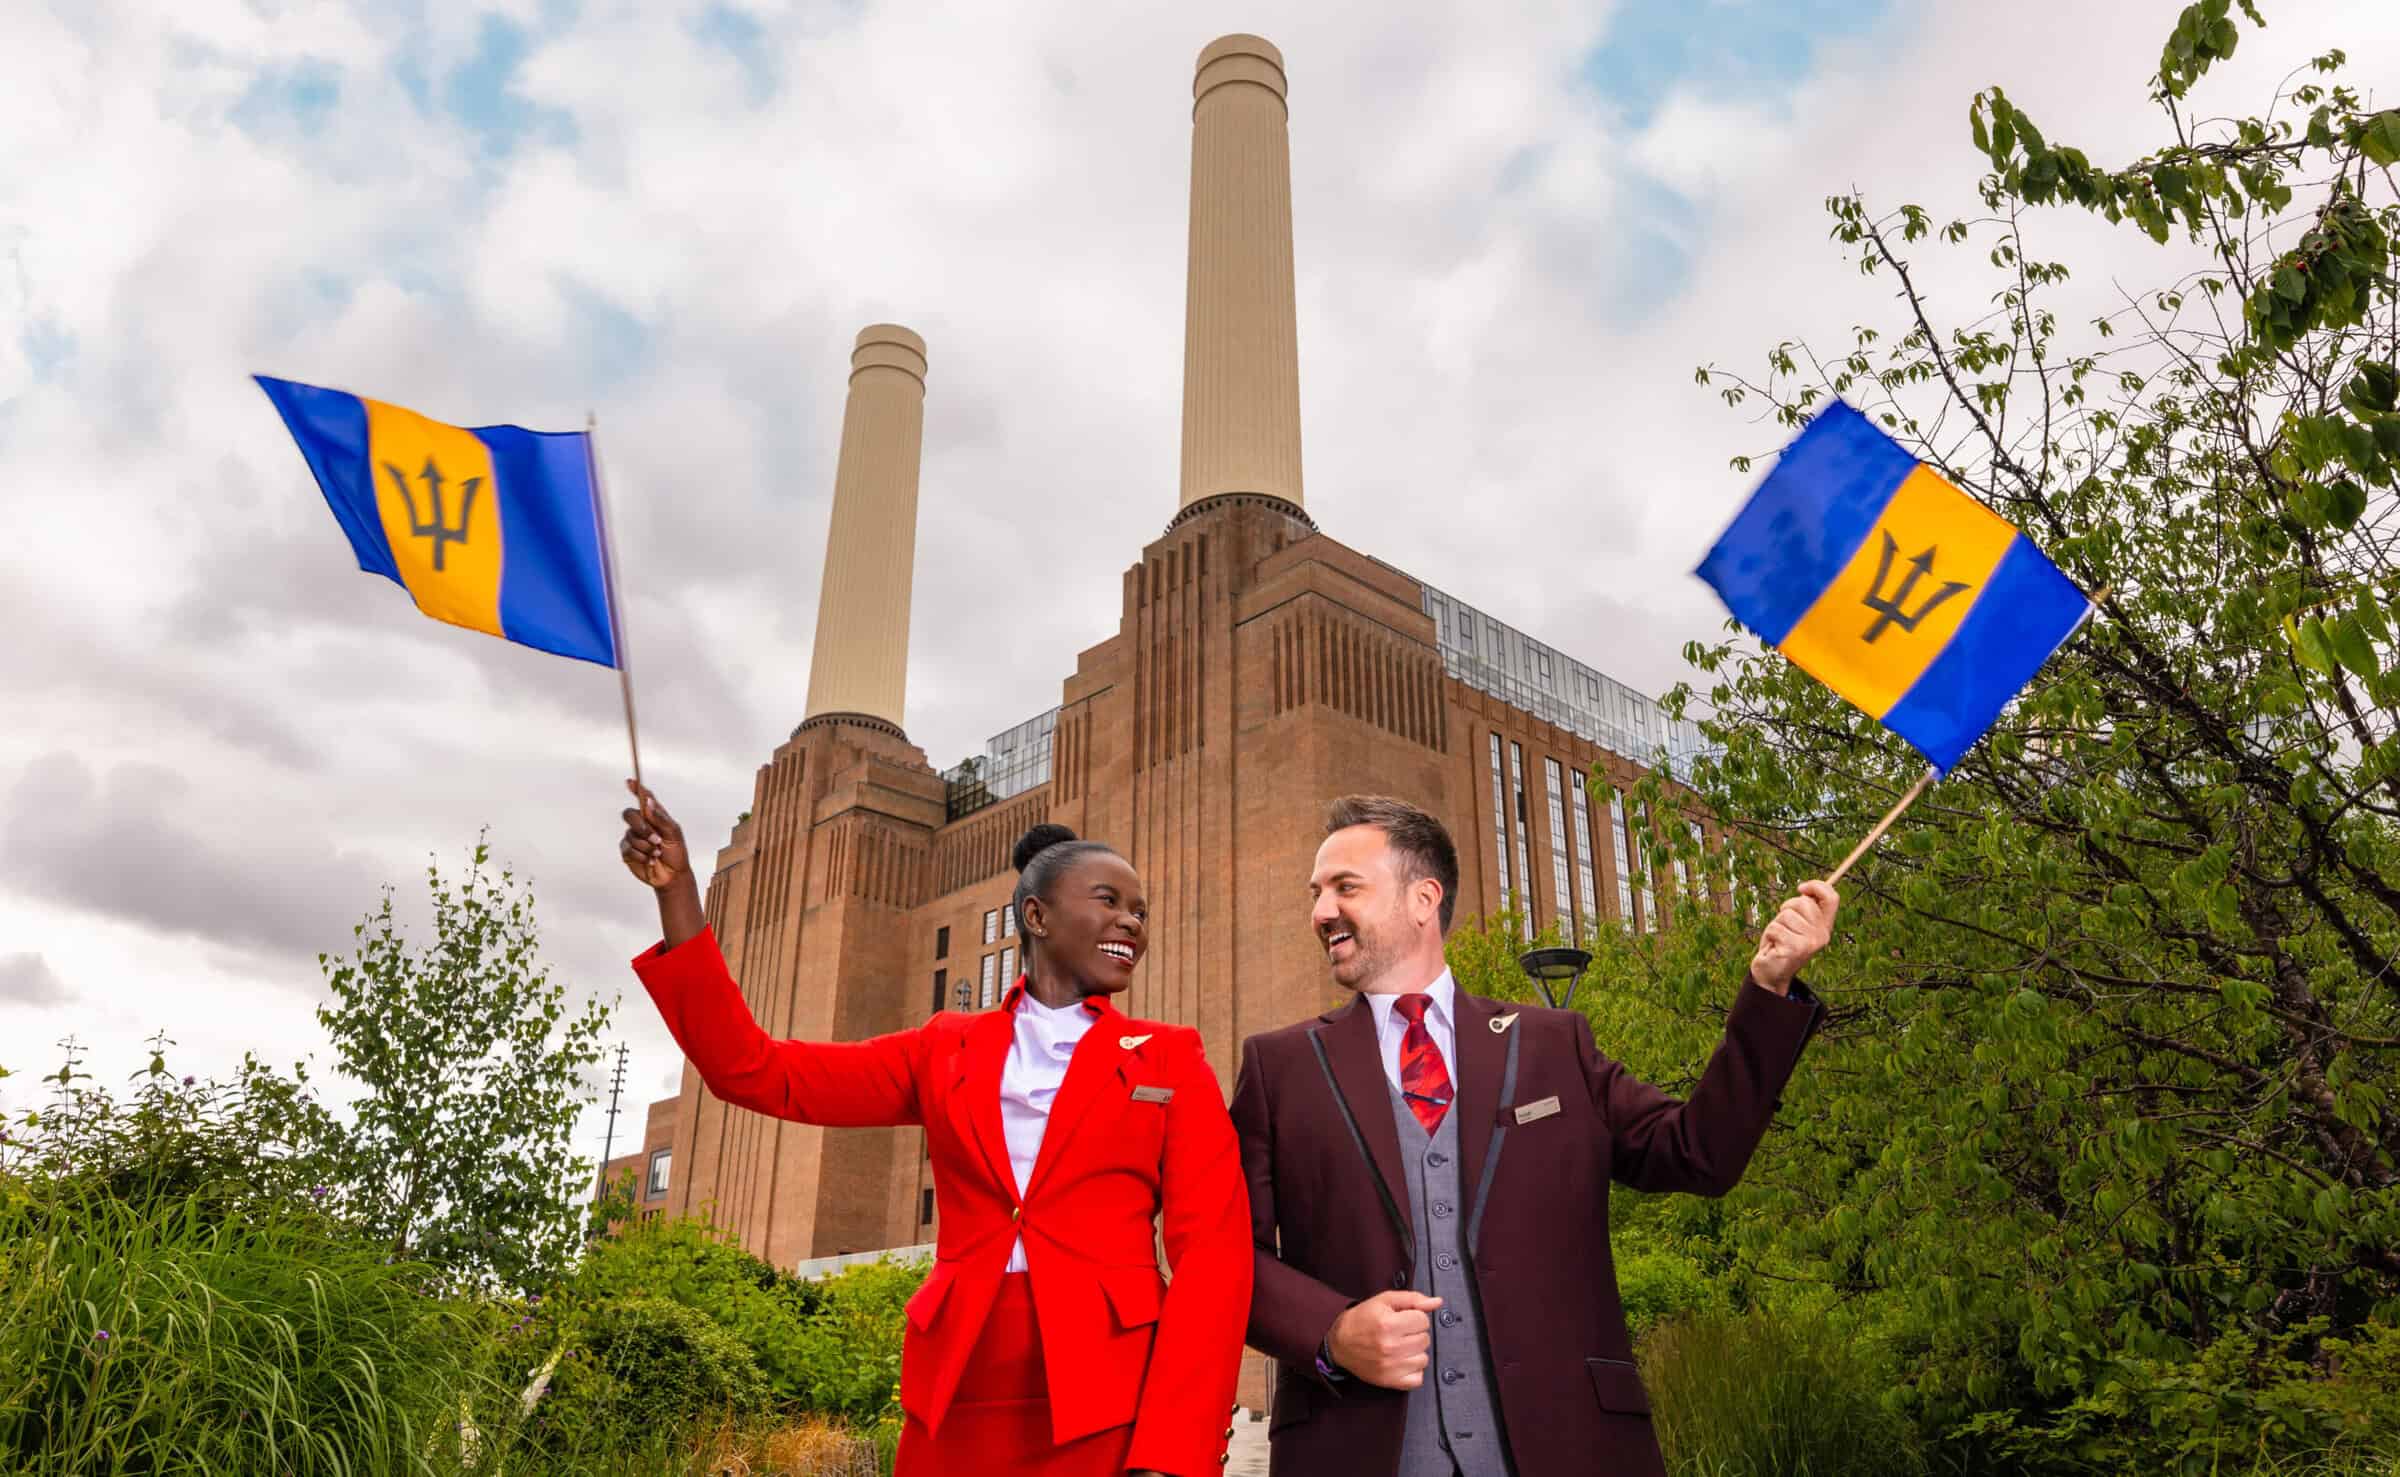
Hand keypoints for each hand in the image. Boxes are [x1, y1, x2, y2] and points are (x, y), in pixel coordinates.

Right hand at [619, 780, 691, 891]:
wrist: (672, 876)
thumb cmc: (676, 853)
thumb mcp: (674, 834)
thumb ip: (661, 818)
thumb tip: (648, 802)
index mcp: (655, 817)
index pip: (644, 799)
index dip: (636, 789)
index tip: (630, 782)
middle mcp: (643, 825)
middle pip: (630, 815)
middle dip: (642, 827)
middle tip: (655, 839)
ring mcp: (634, 837)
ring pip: (630, 835)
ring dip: (646, 846)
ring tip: (657, 853)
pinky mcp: (628, 851)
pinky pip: (628, 848)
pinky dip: (640, 855)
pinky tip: (649, 859)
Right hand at [1326, 1289, 1442, 1389]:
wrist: (1340, 1342)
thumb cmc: (1363, 1319)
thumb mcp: (1384, 1300)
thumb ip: (1413, 1299)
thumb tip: (1437, 1302)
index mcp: (1388, 1324)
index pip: (1423, 1320)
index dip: (1414, 1317)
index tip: (1402, 1319)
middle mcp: (1390, 1347)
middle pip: (1425, 1339)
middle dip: (1415, 1333)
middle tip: (1400, 1332)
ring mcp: (1391, 1366)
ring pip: (1424, 1359)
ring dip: (1415, 1352)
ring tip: (1400, 1346)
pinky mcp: (1390, 1381)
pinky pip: (1418, 1379)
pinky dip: (1413, 1371)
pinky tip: (1402, 1361)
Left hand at [1749, 880, 1837, 994]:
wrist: (1772, 974)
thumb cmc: (1781, 944)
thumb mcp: (1796, 924)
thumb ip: (1804, 910)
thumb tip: (1806, 888)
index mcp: (1825, 927)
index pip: (1832, 898)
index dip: (1818, 886)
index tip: (1801, 887)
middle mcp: (1822, 935)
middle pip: (1803, 903)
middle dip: (1787, 908)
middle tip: (1784, 925)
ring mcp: (1810, 943)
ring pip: (1786, 915)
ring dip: (1776, 924)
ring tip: (1779, 939)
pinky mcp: (1795, 949)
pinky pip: (1775, 927)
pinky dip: (1769, 934)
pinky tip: (1774, 946)